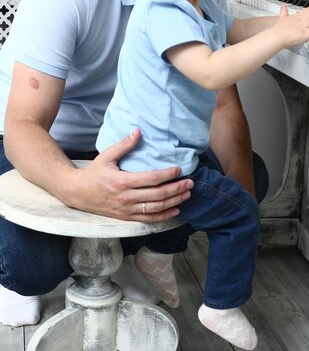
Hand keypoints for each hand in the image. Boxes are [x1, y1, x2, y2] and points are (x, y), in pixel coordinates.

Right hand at [67, 130, 192, 221]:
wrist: (76, 193)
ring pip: (155, 208)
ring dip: (174, 201)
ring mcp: (126, 209)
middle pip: (157, 195)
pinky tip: (176, 210)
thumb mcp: (106, 156)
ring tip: (187, 194)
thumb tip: (138, 131)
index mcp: (122, 181)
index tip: (179, 170)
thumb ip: (124, 145)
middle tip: (190, 183)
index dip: (167, 175)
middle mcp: (126, 197)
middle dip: (176, 189)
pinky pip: (148, 219)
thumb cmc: (93, 172)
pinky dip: (164, 216)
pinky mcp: (126, 217)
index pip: (151, 179)